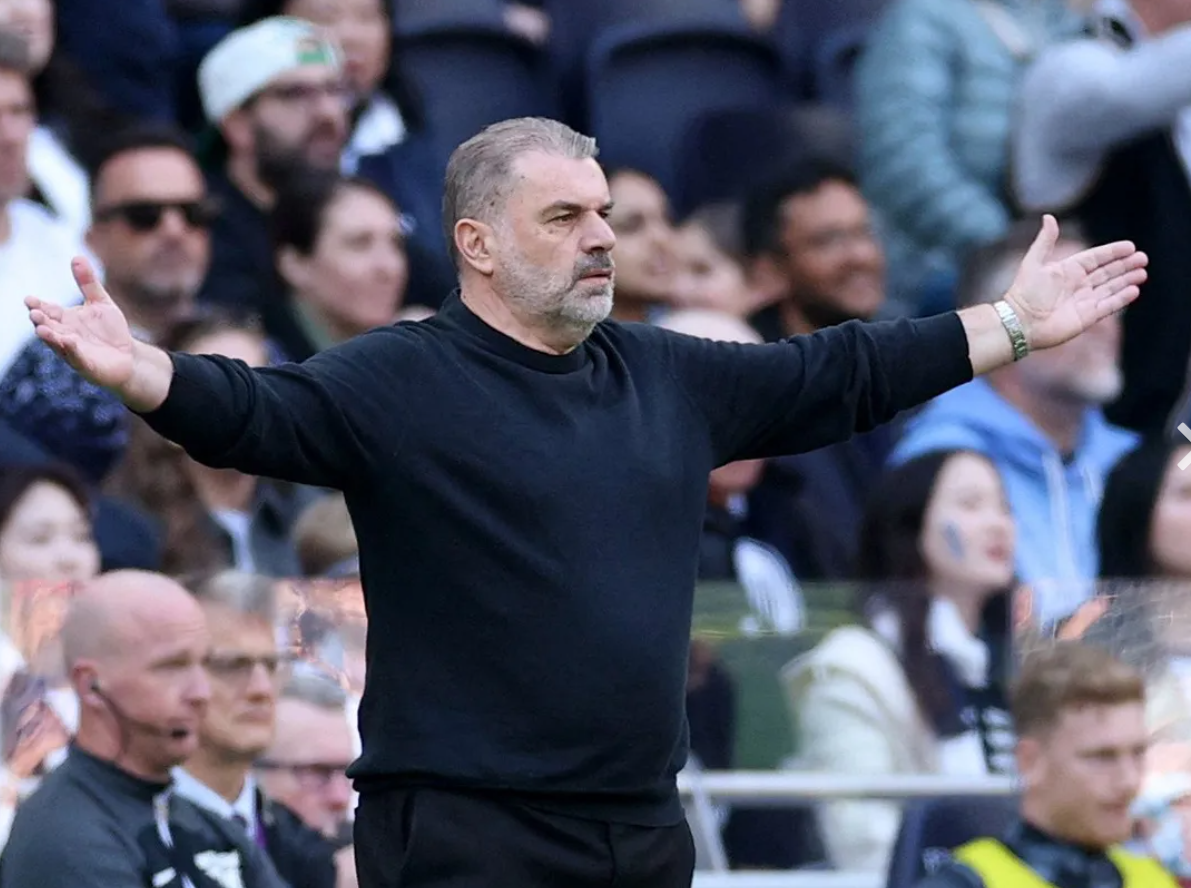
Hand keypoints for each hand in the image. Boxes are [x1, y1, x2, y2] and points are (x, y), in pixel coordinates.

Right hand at [25, 256, 134, 388]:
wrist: (129, 357)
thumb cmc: (111, 331)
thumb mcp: (101, 303)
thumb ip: (88, 283)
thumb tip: (77, 257)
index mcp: (66, 319)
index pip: (48, 310)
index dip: (38, 305)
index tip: (29, 299)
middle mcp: (65, 335)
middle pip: (48, 326)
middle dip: (40, 320)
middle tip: (34, 313)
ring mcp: (73, 351)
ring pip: (57, 344)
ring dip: (50, 337)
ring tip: (42, 329)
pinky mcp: (86, 365)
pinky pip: (77, 357)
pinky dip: (72, 350)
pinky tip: (70, 342)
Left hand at [1004, 215, 1147, 350]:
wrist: (1020, 322)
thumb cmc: (1024, 293)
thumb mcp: (1034, 262)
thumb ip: (1045, 240)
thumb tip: (1048, 216)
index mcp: (1067, 270)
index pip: (1096, 258)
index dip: (1112, 252)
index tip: (1130, 246)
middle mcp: (1078, 285)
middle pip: (1107, 272)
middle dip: (1125, 265)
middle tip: (1143, 258)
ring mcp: (1084, 301)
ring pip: (1111, 288)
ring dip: (1127, 280)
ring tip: (1143, 273)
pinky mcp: (1087, 317)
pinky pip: (1108, 306)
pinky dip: (1121, 299)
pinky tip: (1134, 290)